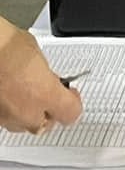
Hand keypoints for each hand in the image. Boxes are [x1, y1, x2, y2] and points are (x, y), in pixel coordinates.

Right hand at [0, 18, 81, 133]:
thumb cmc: (6, 45)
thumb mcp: (37, 52)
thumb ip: (45, 73)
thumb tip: (46, 77)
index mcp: (46, 94)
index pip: (71, 113)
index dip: (72, 101)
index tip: (71, 93)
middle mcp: (27, 112)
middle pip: (46, 124)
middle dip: (48, 110)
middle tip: (46, 92)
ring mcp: (8, 117)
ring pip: (24, 124)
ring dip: (28, 111)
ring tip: (24, 92)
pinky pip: (7, 119)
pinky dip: (10, 110)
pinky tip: (8, 94)